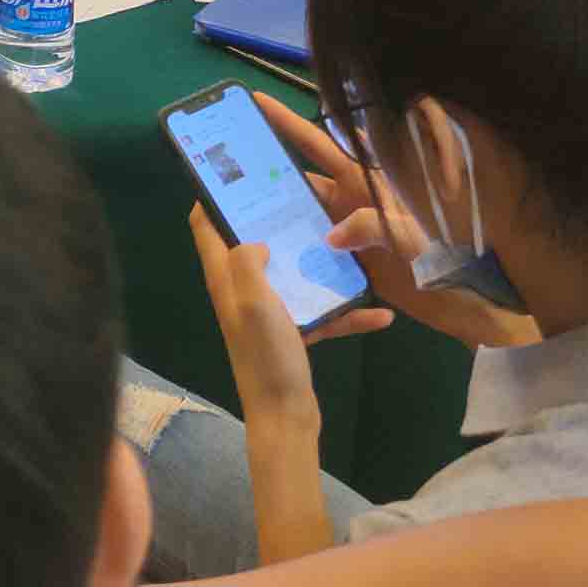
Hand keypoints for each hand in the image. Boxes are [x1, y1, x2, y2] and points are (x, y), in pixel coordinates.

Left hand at [188, 204, 386, 430]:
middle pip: (250, 243)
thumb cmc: (265, 356)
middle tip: (303, 194)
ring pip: (291, 274)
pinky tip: (382, 313)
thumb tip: (254, 239)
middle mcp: (241, 292)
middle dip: (272, 217)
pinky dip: (347, 313)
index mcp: (225, 279)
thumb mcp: (253, 302)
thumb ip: (246, 262)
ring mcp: (268, 313)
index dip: (213, 195)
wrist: (286, 417)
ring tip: (345, 239)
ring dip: (315, 261)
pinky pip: (321, 313)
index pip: (204, 226)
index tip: (239, 170)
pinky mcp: (293, 333)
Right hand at [253, 95, 540, 350]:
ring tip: (239, 220)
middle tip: (228, 172)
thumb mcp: (413, 234)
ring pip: (304, 217)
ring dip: (279, 218)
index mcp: (364, 180)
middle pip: (302, 181)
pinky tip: (274, 264)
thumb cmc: (444, 255)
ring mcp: (350, 230)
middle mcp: (351, 200)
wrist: (464, 299)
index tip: (256, 103)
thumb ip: (376, 224)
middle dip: (268, 174)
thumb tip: (333, 234)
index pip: (319, 143)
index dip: (287, 122)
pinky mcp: (351, 259)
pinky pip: (316, 251)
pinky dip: (298, 254)